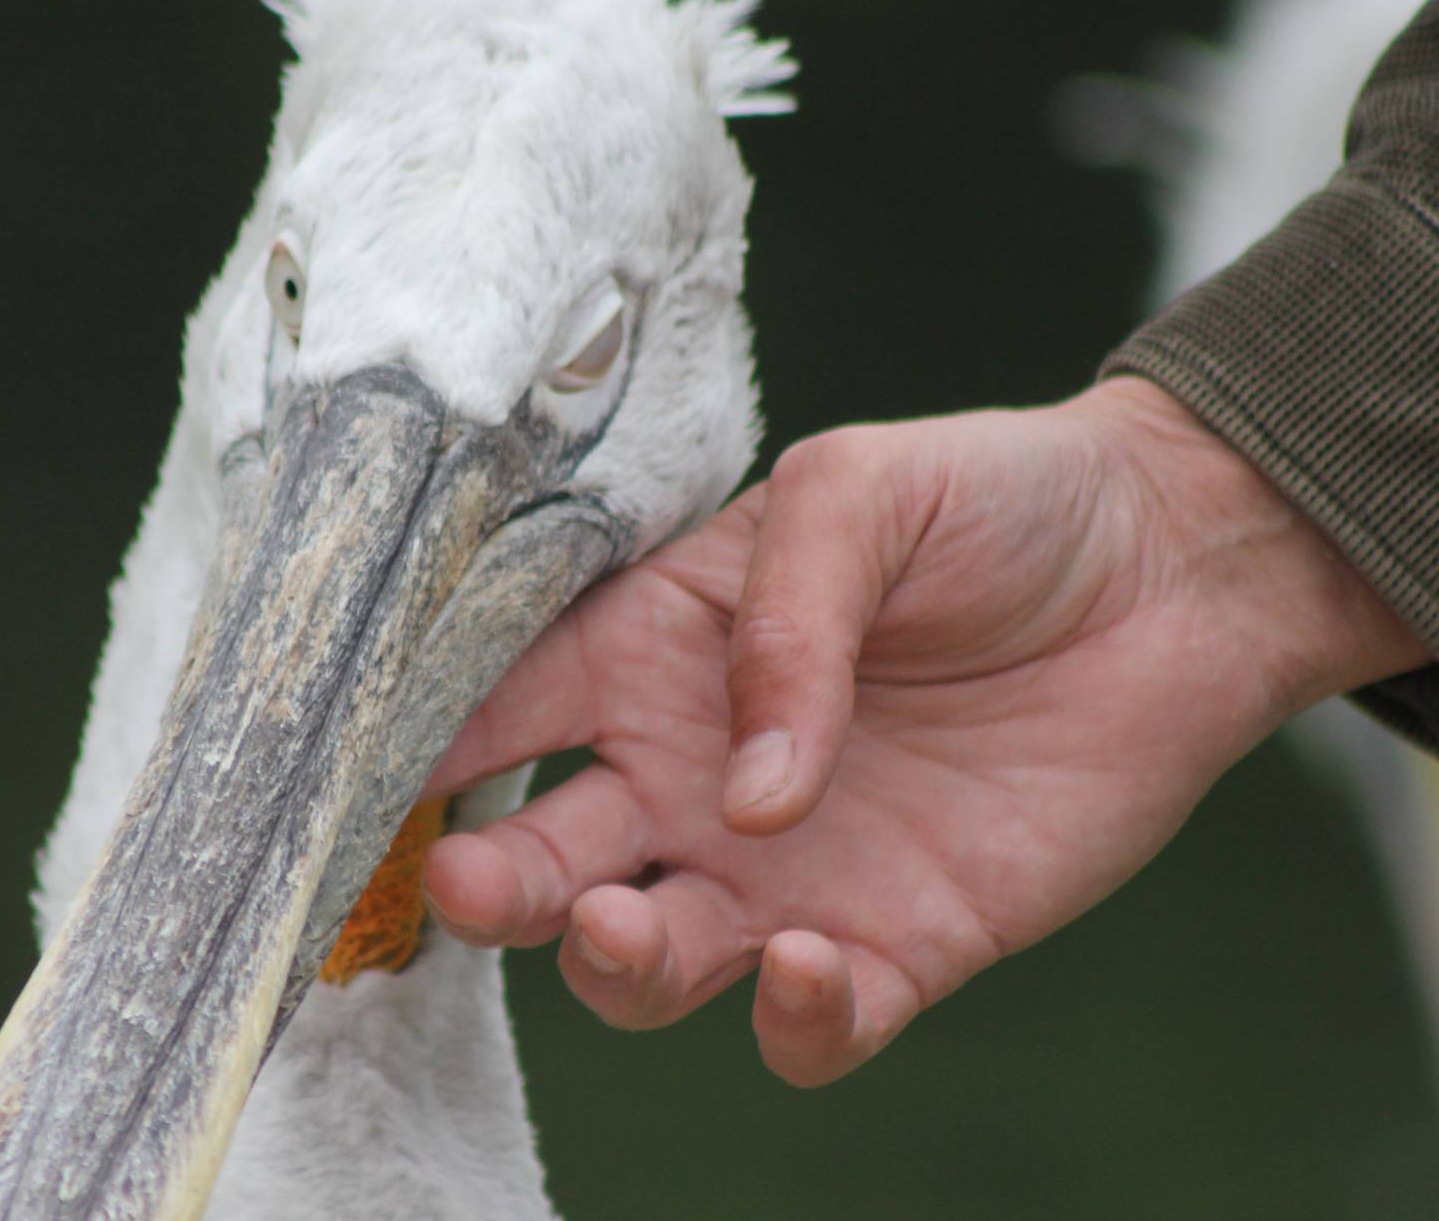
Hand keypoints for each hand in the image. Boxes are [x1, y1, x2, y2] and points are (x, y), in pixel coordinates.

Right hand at [423, 378, 1422, 1084]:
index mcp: (655, 650)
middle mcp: (693, 771)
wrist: (1164, 571)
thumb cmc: (991, 501)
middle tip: (474, 883)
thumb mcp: (855, 495)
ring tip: (634, 928)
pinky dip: (790, 1018)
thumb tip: (743, 795)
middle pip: (543, 863)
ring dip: (617, 968)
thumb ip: (782, 624)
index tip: (351, 781)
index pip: (499, 711)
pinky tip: (811, 962)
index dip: (418, 752)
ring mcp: (784, 866)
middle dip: (489, 889)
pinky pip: (808, 1022)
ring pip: (647, 964)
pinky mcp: (893, 940)